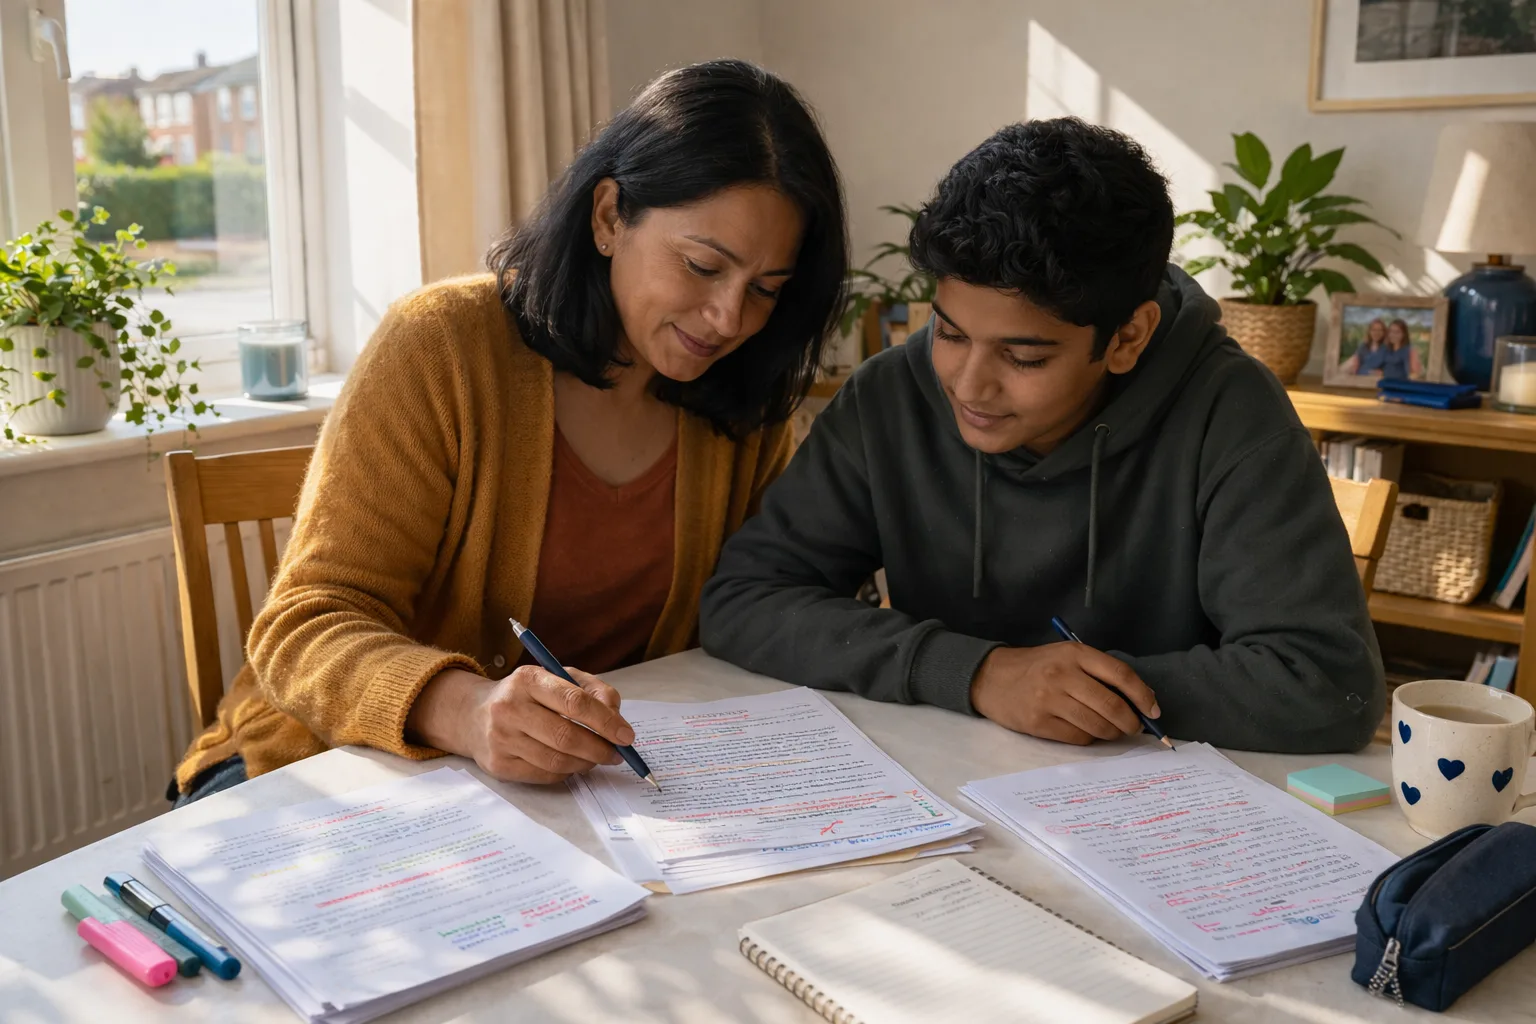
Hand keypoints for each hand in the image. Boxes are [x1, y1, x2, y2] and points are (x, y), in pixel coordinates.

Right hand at [407, 665, 636, 783]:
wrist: (475, 716)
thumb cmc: (527, 696)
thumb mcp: (558, 678)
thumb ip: (593, 691)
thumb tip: (617, 719)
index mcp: (528, 679)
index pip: (574, 702)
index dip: (606, 721)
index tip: (626, 735)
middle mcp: (510, 708)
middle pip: (566, 736)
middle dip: (599, 748)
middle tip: (617, 753)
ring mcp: (501, 738)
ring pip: (557, 760)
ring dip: (586, 763)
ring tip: (597, 758)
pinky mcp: (498, 765)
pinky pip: (544, 775)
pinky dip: (566, 772)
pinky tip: (572, 763)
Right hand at [970, 643, 1159, 744]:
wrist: (992, 678)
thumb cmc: (1038, 667)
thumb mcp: (1068, 656)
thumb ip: (1100, 673)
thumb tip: (1140, 701)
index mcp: (1075, 654)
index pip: (1120, 676)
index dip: (1143, 696)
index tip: (1153, 711)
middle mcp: (1063, 675)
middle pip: (1112, 706)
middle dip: (1131, 722)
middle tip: (1134, 727)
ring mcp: (1049, 700)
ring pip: (1098, 725)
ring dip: (1112, 733)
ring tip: (1111, 730)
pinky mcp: (1039, 723)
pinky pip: (1078, 737)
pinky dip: (1090, 738)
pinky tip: (1086, 731)